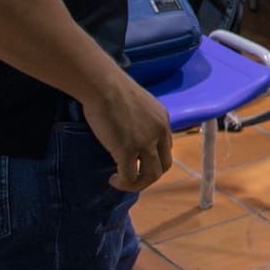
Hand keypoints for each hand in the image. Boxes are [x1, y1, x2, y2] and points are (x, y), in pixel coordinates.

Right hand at [84, 78, 174, 192]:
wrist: (103, 85)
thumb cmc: (111, 88)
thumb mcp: (135, 102)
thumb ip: (138, 118)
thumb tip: (126, 130)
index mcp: (162, 119)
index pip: (166, 147)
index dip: (153, 158)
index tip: (137, 161)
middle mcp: (159, 132)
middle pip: (164, 165)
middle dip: (149, 175)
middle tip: (132, 176)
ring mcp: (146, 142)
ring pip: (151, 175)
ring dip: (137, 184)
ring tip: (121, 182)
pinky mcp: (128, 150)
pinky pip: (131, 177)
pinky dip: (124, 184)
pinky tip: (113, 179)